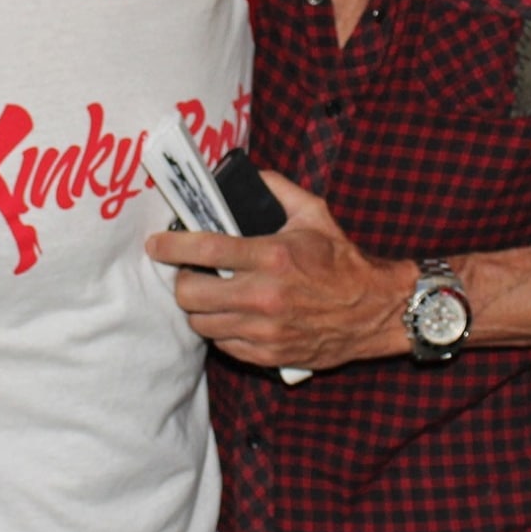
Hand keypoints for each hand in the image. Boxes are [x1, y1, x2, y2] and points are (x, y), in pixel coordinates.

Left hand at [147, 173, 412, 371]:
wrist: (374, 310)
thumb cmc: (342, 260)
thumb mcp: (314, 214)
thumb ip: (277, 189)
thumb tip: (247, 176)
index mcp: (271, 256)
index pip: (204, 250)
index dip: (171, 247)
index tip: (155, 246)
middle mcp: (263, 296)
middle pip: (190, 295)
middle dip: (183, 282)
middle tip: (190, 275)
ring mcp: (264, 331)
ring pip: (201, 324)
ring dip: (201, 308)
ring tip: (213, 296)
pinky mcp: (268, 355)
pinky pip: (223, 345)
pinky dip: (222, 330)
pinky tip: (235, 316)